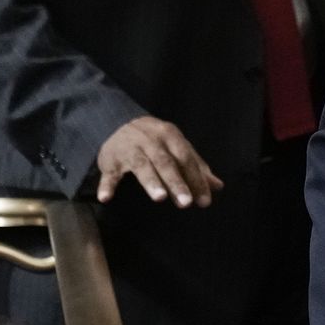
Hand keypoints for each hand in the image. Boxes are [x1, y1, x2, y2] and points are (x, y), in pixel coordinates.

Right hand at [95, 116, 224, 207]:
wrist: (118, 121)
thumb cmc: (155, 140)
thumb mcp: (177, 147)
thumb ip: (197, 167)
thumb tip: (218, 186)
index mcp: (171, 136)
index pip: (186, 159)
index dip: (196, 180)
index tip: (204, 201)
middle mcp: (151, 141)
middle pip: (166, 162)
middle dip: (176, 182)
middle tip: (186, 203)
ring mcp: (130, 149)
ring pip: (141, 166)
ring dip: (151, 181)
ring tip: (160, 198)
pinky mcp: (111, 159)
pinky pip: (109, 173)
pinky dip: (107, 185)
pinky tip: (106, 198)